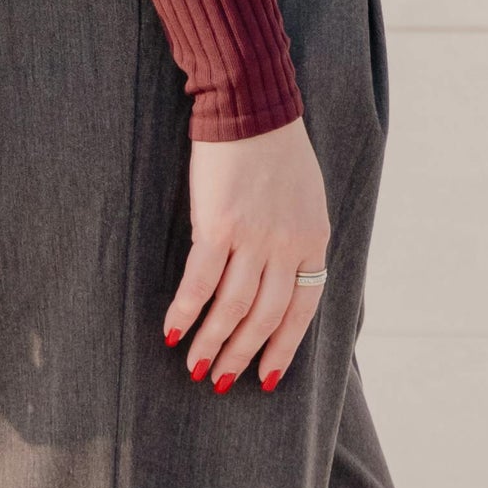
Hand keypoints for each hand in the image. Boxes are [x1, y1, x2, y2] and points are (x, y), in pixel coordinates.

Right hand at [164, 117, 334, 394]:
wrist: (252, 106)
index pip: (303, 310)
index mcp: (314, 241)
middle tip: (219, 380)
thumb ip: (299, 239)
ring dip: (212, 342)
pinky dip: (186, 309)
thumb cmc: (276, 148)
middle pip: (265, 317)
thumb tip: (283, 278)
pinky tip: (172, 328)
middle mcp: (288, 246)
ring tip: (195, 366)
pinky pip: (201, 280)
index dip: (283, 347)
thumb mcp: (307, 198)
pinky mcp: (219, 224)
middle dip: (242, 355)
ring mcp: (255, 237)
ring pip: (234, 308)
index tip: (266, 377)